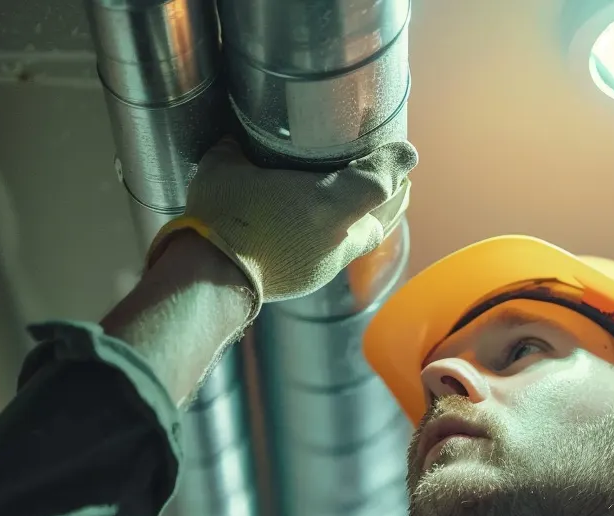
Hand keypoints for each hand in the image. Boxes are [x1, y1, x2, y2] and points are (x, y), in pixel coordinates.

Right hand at [147, 139, 416, 302]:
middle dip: (392, 196)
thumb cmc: (220, 219)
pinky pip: (339, 255)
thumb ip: (237, 148)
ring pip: (364, 239)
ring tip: (367, 203)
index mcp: (326, 204)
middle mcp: (337, 237)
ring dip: (370, 219)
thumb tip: (234, 137)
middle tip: (392, 178)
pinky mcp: (312, 281)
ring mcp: (327, 264)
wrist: (208, 279)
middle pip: (384, 215)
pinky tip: (328, 230)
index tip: (405, 152)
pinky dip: (342, 239)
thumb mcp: (224, 168)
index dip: (395, 162)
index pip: (379, 180)